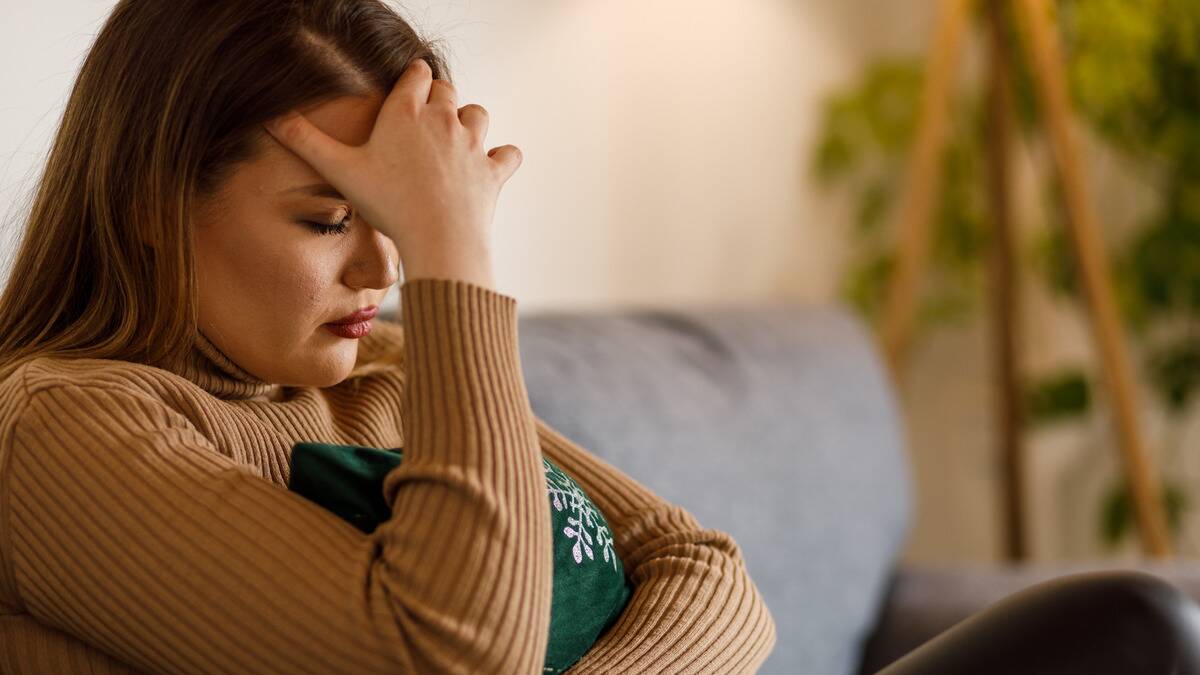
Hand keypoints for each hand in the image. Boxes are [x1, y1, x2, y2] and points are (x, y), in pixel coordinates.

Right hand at [262, 58, 521, 287]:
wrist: (438, 238)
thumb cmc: (389, 204)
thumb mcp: (340, 172)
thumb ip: (305, 142)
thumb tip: (269, 117)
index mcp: (406, 112)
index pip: (416, 74)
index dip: (412, 79)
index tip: (408, 89)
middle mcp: (443, 119)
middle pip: (446, 90)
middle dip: (437, 99)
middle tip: (424, 121)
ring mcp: (473, 144)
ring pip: (478, 114)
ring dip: (468, 122)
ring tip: (453, 141)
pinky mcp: (494, 171)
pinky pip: (508, 154)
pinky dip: (502, 158)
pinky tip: (491, 166)